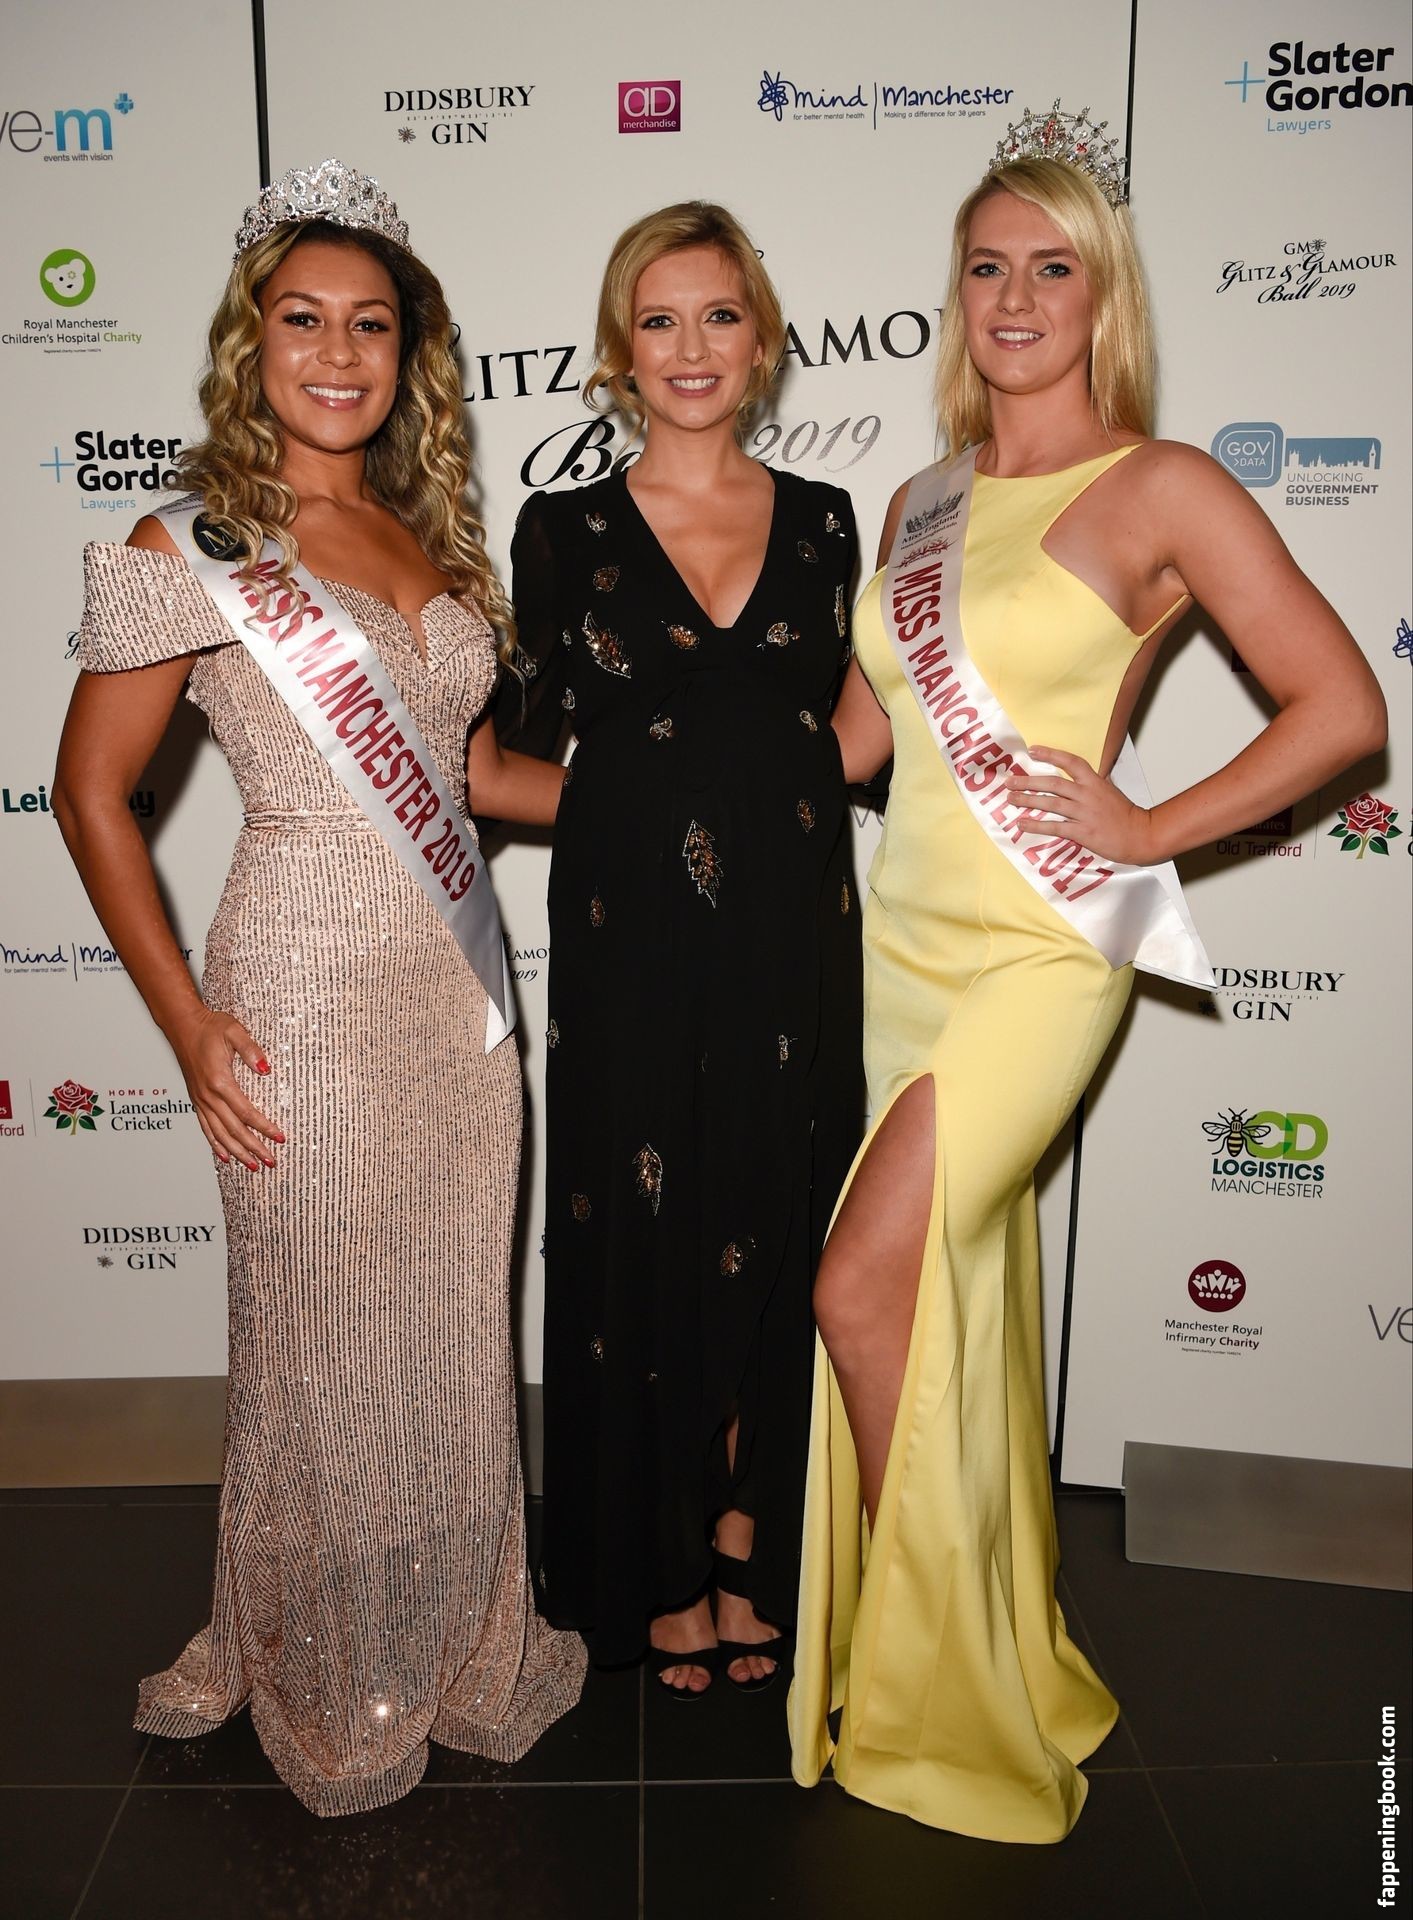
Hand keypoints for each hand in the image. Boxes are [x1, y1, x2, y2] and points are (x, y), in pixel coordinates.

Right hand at [167, 1005, 284, 1169]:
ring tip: (252, 1166)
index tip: (280, 1138)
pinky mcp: (196, 1099)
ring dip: (237, 1152)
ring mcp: (200, 1100)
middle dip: (254, 1148)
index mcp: (220, 1081)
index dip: (264, 1127)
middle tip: (271, 1162)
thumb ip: (251, 1049)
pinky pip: (205, 1127)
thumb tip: (266, 1069)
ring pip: (219, 1134)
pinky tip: (224, 1156)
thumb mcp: (234, 1030)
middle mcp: (208, 1095)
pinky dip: (215, 1144)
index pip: (247, 1112)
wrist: (183, 1025)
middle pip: (234, 1130)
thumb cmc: (210, 1026)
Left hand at [1003, 746, 1160, 864]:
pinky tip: (1022, 824)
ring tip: (1010, 799)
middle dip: (1029, 781)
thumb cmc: (1125, 814)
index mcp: (1095, 782)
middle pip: (1054, 784)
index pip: (1071, 762)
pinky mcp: (1083, 832)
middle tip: (1010, 781)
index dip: (1051, 755)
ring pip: (1051, 804)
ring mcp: (1085, 813)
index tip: (1032, 750)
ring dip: (1028, 801)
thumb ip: (1094, 783)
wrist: (1141, 835)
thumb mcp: (1110, 791)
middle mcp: (1088, 795)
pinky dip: (1037, 825)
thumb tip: (1082, 775)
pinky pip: (1055, 827)